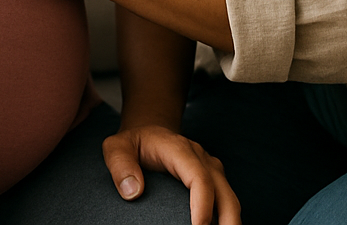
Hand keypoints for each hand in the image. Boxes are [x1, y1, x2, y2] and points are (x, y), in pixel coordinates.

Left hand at [103, 125, 239, 224]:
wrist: (149, 132)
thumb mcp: (116, 147)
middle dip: (228, 222)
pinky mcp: (214, 181)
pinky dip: (224, 222)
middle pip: (224, 193)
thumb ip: (120, 164)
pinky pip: (225, 203)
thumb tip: (133, 192)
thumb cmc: (133, 143)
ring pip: (230, 200)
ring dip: (230, 224)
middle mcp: (201, 159)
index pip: (199, 176)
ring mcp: (210, 170)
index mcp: (180, 149)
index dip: (202, 204)